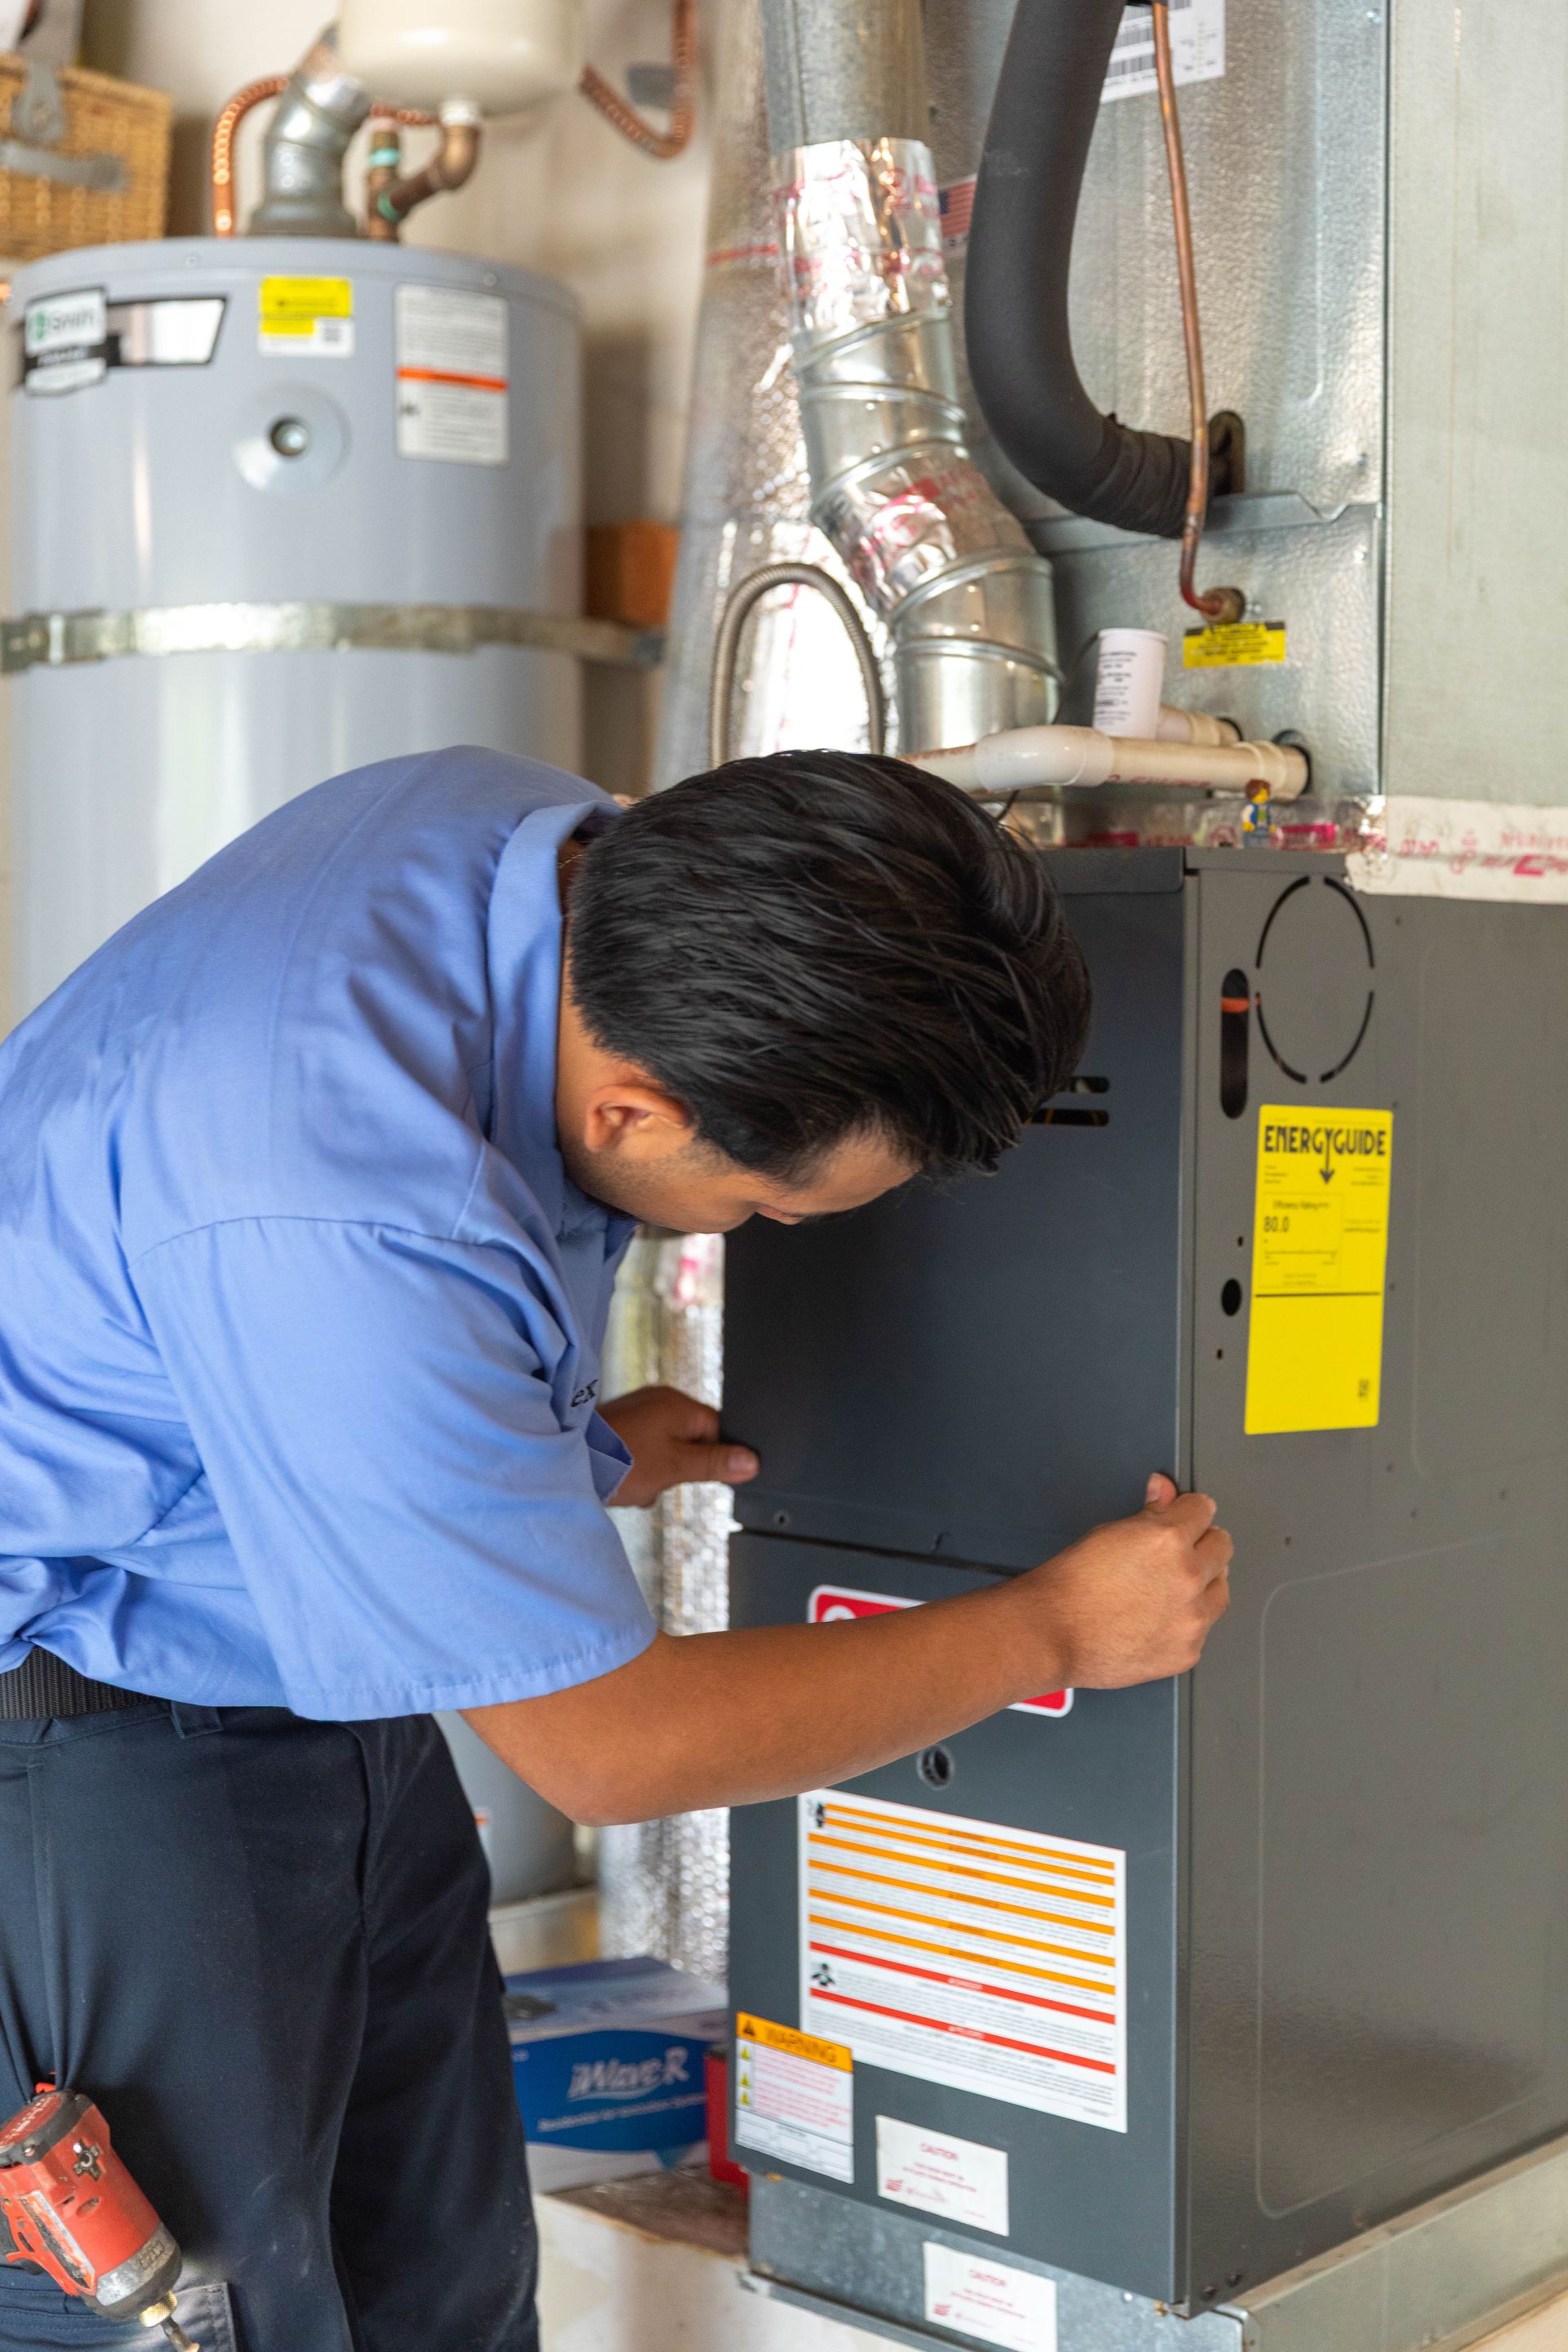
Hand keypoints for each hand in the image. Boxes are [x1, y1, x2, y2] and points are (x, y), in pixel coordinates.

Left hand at [598, 1385, 759, 1507]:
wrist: (562, 1461)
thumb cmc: (615, 1460)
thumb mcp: (674, 1468)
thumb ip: (714, 1463)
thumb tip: (751, 1460)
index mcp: (677, 1404)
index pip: (719, 1429)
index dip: (717, 1457)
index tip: (707, 1477)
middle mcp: (657, 1401)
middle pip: (693, 1441)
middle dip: (682, 1468)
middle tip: (662, 1479)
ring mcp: (637, 1413)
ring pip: (668, 1449)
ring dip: (659, 1473)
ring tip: (638, 1481)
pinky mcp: (621, 1427)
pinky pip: (645, 1451)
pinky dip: (640, 1469)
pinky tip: (626, 1482)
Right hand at [1015, 1473, 1231, 1688]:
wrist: (1052, 1635)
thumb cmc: (1071, 1586)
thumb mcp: (1109, 1534)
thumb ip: (1149, 1513)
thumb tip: (1165, 1492)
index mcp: (1169, 1540)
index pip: (1203, 1510)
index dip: (1189, 1511)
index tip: (1186, 1517)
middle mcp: (1188, 1578)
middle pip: (1222, 1546)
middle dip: (1202, 1544)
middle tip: (1177, 1554)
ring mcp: (1192, 1619)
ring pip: (1220, 1590)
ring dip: (1203, 1584)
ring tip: (1168, 1590)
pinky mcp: (1188, 1651)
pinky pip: (1203, 1628)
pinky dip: (1187, 1623)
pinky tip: (1160, 1620)